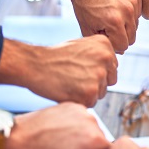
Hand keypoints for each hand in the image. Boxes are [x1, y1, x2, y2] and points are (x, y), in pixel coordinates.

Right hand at [0, 36, 117, 107]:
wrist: (35, 64)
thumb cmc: (55, 56)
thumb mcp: (82, 45)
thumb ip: (100, 54)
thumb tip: (113, 67)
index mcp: (105, 45)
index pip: (111, 68)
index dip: (95, 72)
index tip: (80, 70)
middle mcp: (106, 58)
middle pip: (108, 81)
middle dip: (95, 83)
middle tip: (74, 78)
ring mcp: (99, 75)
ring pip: (100, 93)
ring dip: (87, 93)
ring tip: (70, 83)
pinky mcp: (90, 92)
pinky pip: (91, 103)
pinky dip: (80, 101)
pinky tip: (68, 91)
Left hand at [3, 103, 109, 148]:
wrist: (17, 140)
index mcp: (94, 139)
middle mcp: (90, 121)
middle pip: (100, 139)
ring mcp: (80, 111)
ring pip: (90, 128)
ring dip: (82, 137)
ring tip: (64, 146)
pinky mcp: (70, 105)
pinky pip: (80, 119)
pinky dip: (74, 127)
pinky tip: (60, 135)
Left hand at [50, 0, 141, 52]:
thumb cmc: (84, 6)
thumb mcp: (88, 29)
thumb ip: (104, 43)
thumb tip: (122, 51)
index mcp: (114, 21)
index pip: (123, 46)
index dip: (113, 44)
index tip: (104, 35)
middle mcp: (127, 11)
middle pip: (131, 38)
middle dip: (120, 36)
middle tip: (108, 27)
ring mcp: (133, 1)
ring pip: (136, 26)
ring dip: (125, 24)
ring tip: (112, 16)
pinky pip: (137, 12)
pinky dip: (129, 13)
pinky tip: (117, 7)